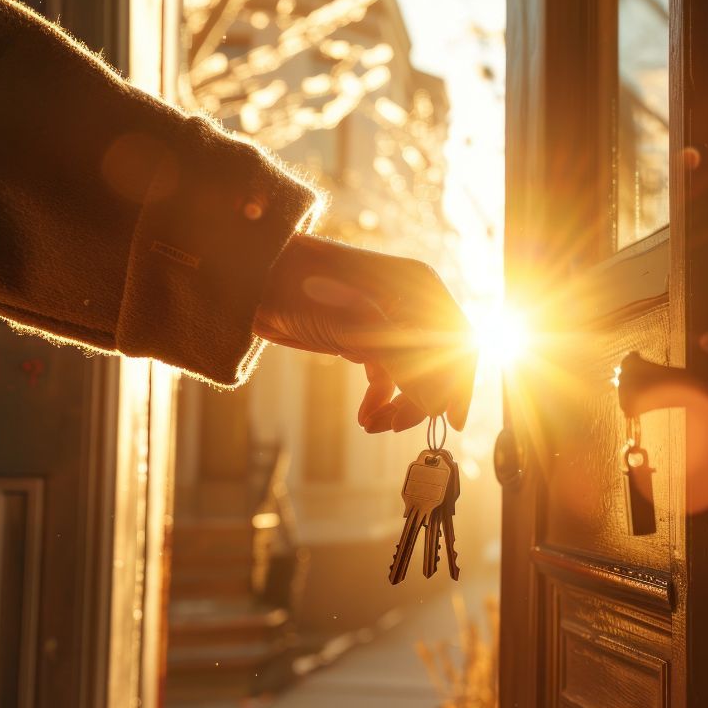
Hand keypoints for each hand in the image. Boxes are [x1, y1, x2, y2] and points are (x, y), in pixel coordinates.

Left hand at [253, 234, 475, 432]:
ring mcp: (389, 321)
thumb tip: (436, 404)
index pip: (459, 340)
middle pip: (439, 360)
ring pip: (412, 374)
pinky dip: (380, 399)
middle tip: (397, 427)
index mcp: (420, 287)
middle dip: (421, 398)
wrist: (248, 281)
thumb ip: (401, 363)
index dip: (460, 381)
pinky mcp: (366, 337)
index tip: (451, 420)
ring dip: (399, 404)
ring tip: (374, 426)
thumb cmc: (300, 289)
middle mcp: (412, 302)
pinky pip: (388, 375)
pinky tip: (366, 419)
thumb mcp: (355, 327)